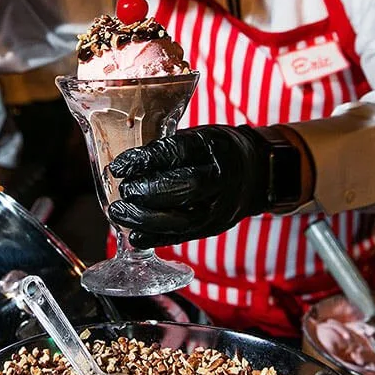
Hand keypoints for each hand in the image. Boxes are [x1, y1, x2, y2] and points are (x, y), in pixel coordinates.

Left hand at [106, 125, 308, 248]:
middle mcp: (221, 178)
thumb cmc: (215, 151)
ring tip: (120, 212)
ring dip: (146, 219)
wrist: (255, 172)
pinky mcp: (215, 227)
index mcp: (213, 146)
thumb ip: (167, 149)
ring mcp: (220, 206)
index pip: (176, 153)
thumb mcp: (197, 136)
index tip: (119, 166)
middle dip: (148, 191)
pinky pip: (185, 236)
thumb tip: (125, 162)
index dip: (145, 161)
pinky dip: (157, 238)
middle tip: (124, 192)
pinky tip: (134, 237)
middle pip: (185, 188)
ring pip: (183, 218)